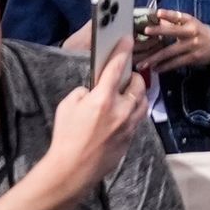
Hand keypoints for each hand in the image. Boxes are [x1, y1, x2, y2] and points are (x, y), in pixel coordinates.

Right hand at [42, 43, 154, 196]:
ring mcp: (128, 126)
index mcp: (103, 98)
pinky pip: (138, 119)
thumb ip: (84, 92)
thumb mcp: (67, 105)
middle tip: (125, 76)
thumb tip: (93, 91)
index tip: (127, 39)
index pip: (116, 67)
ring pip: (143, 102)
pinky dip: (133, 112)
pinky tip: (123, 113)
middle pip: (138, 84)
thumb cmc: (66, 135)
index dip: (123, 50)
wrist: (72, 169)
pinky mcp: (130, 139)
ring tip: (128, 93)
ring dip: (137, 94)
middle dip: (133, 76)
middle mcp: (121, 110)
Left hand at [132, 8, 209, 77]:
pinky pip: (176, 63)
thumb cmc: (197, 31)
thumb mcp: (189, 23)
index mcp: (189, 21)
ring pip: (171, 52)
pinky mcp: (192, 58)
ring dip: (155, 58)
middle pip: (173, 32)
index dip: (168, 14)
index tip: (158, 13)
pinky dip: (164, 66)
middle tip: (146, 31)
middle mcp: (191, 32)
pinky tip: (155, 69)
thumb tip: (155, 19)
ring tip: (143, 62)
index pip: (178, 16)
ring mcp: (192, 46)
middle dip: (159, 31)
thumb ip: (174, 22)